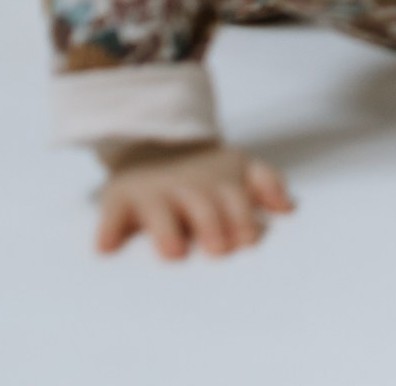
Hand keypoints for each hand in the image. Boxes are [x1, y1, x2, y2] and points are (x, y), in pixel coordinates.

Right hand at [95, 141, 293, 259]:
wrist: (154, 143)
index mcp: (218, 183)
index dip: (242, 219)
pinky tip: (106, 248)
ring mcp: (152, 193)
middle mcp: (186, 188)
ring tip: (173, 253)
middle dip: (211, 226)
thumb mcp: (240, 166)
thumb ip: (267, 183)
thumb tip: (289, 207)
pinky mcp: (119, 199)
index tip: (247, 240)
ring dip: (166, 231)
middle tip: (218, 250)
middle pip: (202, 207)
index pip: (236, 201)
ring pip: (159, 212)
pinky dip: (108, 231)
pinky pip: (111, 215)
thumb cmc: (205, 171)